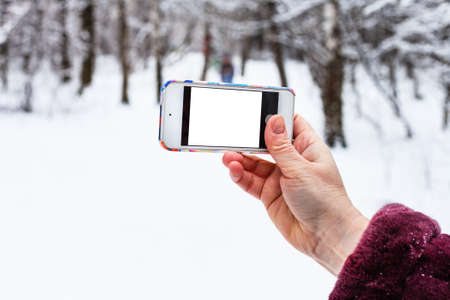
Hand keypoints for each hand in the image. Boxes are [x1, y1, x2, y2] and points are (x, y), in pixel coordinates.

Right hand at [223, 115, 368, 274]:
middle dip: (250, 139)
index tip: (256, 108)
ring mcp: (280, 178)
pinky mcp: (269, 195)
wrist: (326, 237)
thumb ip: (282, 147)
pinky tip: (233, 170)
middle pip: (266, 144)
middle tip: (232, 134)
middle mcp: (293, 161)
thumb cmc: (324, 200)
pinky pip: (251, 182)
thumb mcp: (301, 169)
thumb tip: (273, 120)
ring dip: (241, 159)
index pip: (290, 124)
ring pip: (255, 163)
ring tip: (227, 156)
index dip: (275, 116)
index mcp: (307, 148)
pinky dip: (241, 176)